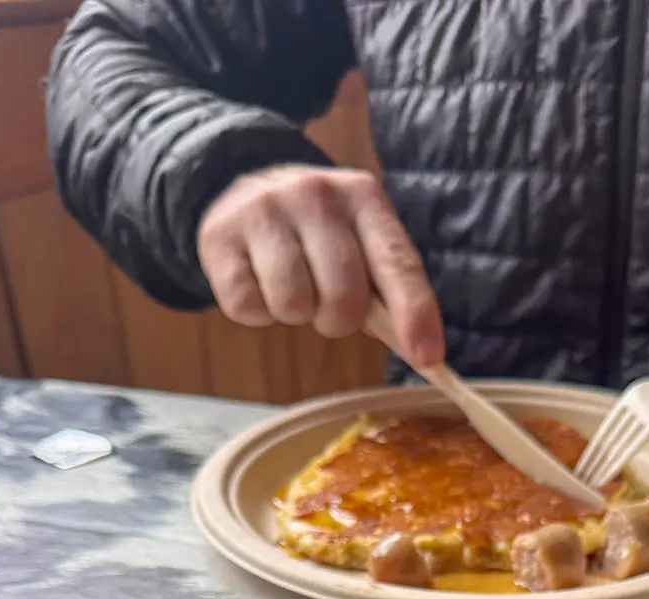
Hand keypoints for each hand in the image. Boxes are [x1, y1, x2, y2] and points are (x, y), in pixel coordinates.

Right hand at [198, 165, 444, 366]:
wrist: (244, 189)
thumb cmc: (318, 235)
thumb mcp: (359, 243)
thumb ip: (386, 289)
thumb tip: (418, 349)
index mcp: (363, 197)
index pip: (397, 263)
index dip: (414, 314)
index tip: (428, 358)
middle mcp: (315, 193)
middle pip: (343, 296)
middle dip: (338, 320)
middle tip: (325, 305)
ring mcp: (264, 208)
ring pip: (293, 304)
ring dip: (295, 315)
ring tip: (292, 287)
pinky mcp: (220, 235)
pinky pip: (248, 308)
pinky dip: (256, 312)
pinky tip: (258, 282)